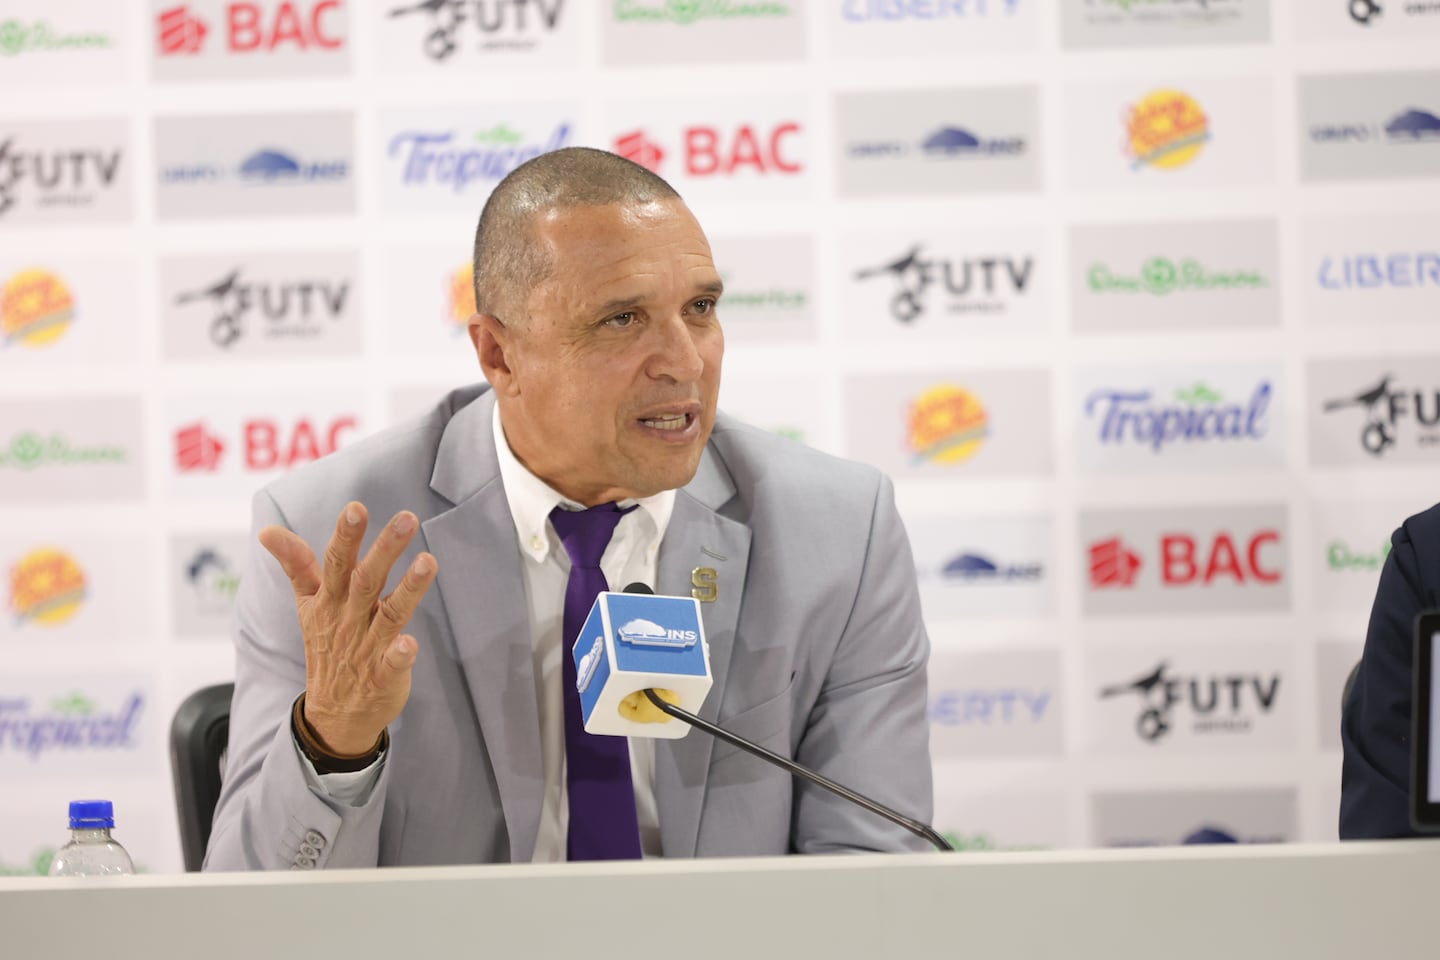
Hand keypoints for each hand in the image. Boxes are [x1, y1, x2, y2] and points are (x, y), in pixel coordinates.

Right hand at [259, 502, 437, 755]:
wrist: (333, 713)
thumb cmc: (327, 645)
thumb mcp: (307, 605)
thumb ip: (296, 565)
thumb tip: (265, 529)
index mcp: (329, 600)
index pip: (336, 562)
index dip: (345, 537)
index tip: (356, 508)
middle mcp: (348, 619)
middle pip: (365, 579)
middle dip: (385, 549)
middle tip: (408, 518)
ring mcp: (366, 647)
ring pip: (390, 613)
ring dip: (410, 588)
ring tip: (430, 562)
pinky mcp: (383, 674)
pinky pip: (392, 662)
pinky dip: (401, 653)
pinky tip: (411, 643)